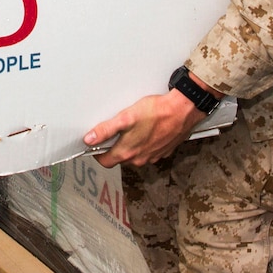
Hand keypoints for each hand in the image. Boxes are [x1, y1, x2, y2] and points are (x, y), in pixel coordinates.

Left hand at [82, 90, 209, 168]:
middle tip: (111, 134)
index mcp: (128, 153)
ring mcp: (152, 156)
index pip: (105, 162)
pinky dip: (144, 144)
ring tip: (129, 130)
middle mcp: (140, 159)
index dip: (97, 153)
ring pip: (134, 156)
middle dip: (112, 149)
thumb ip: (106, 130)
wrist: (182, 111)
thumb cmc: (156, 112)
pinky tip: (145, 132)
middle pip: (119, 159)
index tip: (94, 144)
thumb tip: (89, 139)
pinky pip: (148, 152)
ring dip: (129, 146)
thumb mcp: (125, 118)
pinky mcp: (162, 151)